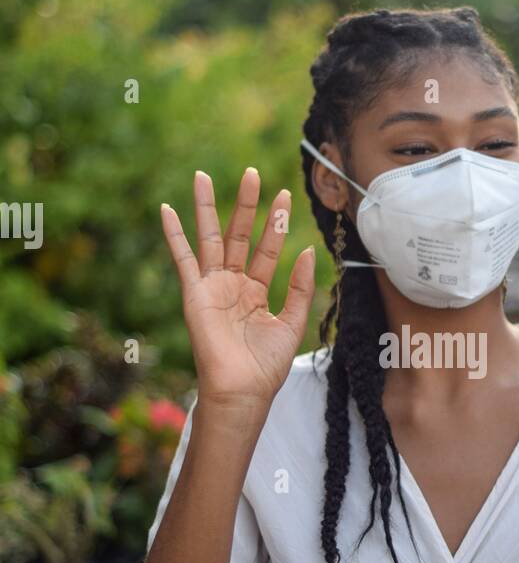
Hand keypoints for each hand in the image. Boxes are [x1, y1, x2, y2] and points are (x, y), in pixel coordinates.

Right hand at [160, 168, 315, 415]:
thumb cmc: (265, 365)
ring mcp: (212, 287)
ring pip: (209, 238)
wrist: (242, 390)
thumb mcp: (291, 322)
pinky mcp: (194, 293)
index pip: (267, 248)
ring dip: (206, 208)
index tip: (285, 194)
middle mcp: (232, 284)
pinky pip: (182, 259)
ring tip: (202, 175)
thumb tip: (307, 251)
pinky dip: (173, 234)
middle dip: (245, 205)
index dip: (276, 223)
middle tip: (251, 173)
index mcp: (256, 291)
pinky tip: (167, 210)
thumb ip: (298, 287)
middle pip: (238, 235)